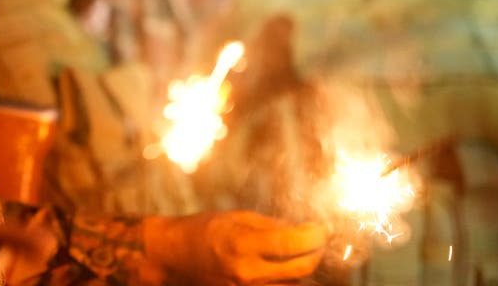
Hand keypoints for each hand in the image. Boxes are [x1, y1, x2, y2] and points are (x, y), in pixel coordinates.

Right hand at [144, 210, 327, 284]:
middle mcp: (248, 273)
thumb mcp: (237, 218)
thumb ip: (273, 226)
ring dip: (302, 268)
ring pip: (295, 284)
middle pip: (302, 268)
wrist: (174, 258)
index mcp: (243, 244)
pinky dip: (288, 280)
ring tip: (298, 253)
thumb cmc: (203, 231)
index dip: (316, 234)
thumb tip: (306, 229)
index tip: (323, 227)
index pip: (295, 242)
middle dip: (316, 252)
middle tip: (318, 240)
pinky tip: (284, 268)